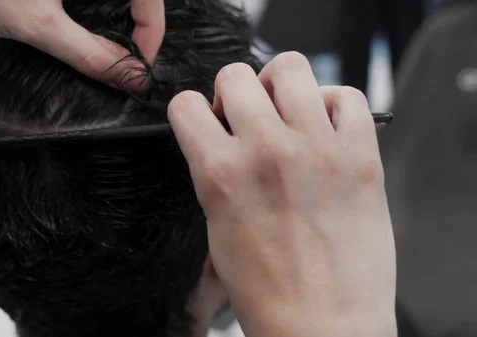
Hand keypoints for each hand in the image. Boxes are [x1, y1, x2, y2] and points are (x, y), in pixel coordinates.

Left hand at [0, 0, 163, 88]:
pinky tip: (91, 40)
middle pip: (137, 1)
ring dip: (121, 28)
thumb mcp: (40, 27)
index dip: (152, 31)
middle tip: (127, 64)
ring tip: (111, 54)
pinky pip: (100, 4)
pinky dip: (101, 22)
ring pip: (119, 4)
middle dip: (139, 31)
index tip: (139, 64)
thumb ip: (91, 54)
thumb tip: (132, 76)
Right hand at [168, 52, 395, 336]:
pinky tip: (325, 127)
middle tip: (247, 118)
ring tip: (286, 112)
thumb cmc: (267, 289)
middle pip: (235, 75)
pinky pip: (347, 96)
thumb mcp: (217, 225)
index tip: (206, 122)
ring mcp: (317, 149)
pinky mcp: (361, 157)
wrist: (321, 323)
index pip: (186, 104)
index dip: (192, 113)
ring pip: (290, 67)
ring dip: (280, 86)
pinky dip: (333, 104)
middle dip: (233, 94)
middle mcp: (267, 152)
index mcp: (221, 173)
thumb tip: (222, 136)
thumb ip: (216, 171)